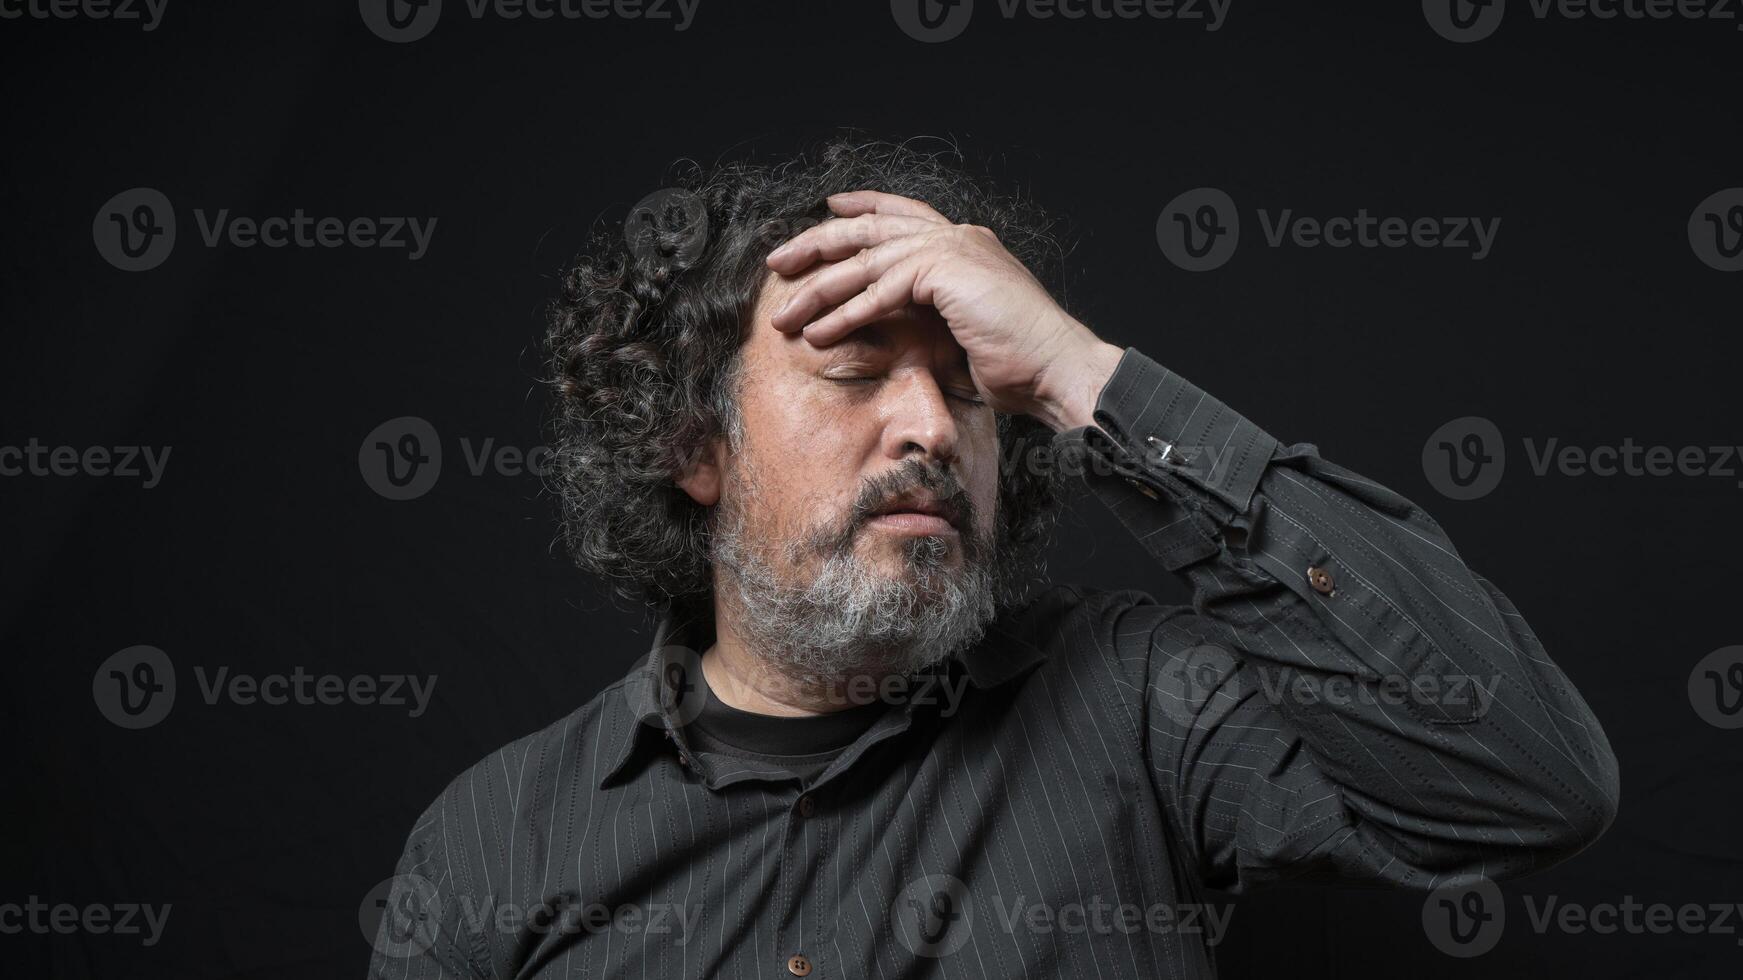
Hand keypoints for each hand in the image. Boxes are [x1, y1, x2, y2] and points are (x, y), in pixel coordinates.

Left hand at [765, 190, 1122, 430]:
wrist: (1057, 369)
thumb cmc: (1020, 364)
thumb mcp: (966, 330)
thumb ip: (933, 314)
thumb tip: (903, 328)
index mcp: (965, 243)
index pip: (902, 212)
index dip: (863, 206)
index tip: (829, 208)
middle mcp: (957, 237)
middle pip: (871, 228)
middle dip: (818, 243)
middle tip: (779, 261)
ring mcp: (952, 249)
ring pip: (867, 261)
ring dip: (819, 290)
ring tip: (785, 315)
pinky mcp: (945, 272)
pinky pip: (880, 292)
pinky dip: (845, 314)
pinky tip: (818, 332)